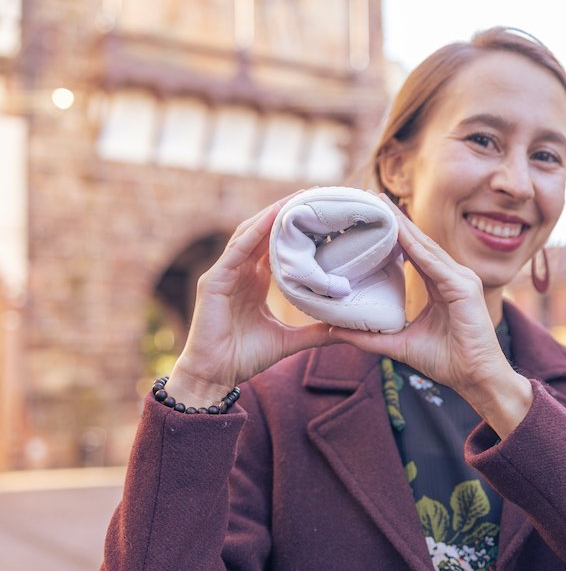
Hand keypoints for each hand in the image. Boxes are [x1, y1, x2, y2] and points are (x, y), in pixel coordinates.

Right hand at [166, 198, 336, 405]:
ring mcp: (225, 273)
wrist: (215, 376)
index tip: (323, 215)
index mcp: (255, 281)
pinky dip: (255, 232)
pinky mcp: (214, 280)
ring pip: (250, 234)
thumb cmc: (246, 357)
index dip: (297, 230)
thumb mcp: (290, 341)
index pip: (277, 246)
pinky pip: (236, 250)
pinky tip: (272, 217)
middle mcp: (240, 271)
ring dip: (273, 214)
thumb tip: (347, 330)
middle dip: (287, 213)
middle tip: (315, 194)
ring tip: (298, 198)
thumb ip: (317, 332)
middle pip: (264, 232)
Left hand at [330, 198, 532, 435]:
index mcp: (442, 285)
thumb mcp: (399, 345)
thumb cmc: (448, 362)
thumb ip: (369, 337)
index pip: (414, 253)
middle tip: (372, 197)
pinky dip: (416, 248)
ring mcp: (462, 280)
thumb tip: (334, 330)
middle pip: (420, 243)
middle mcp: (454, 277)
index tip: (372, 216)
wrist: (477, 380)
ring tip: (382, 206)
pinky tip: (399, 233)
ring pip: (426, 248)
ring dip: (404, 226)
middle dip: (397, 221)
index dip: (395, 234)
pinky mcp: (465, 289)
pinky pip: (435, 264)